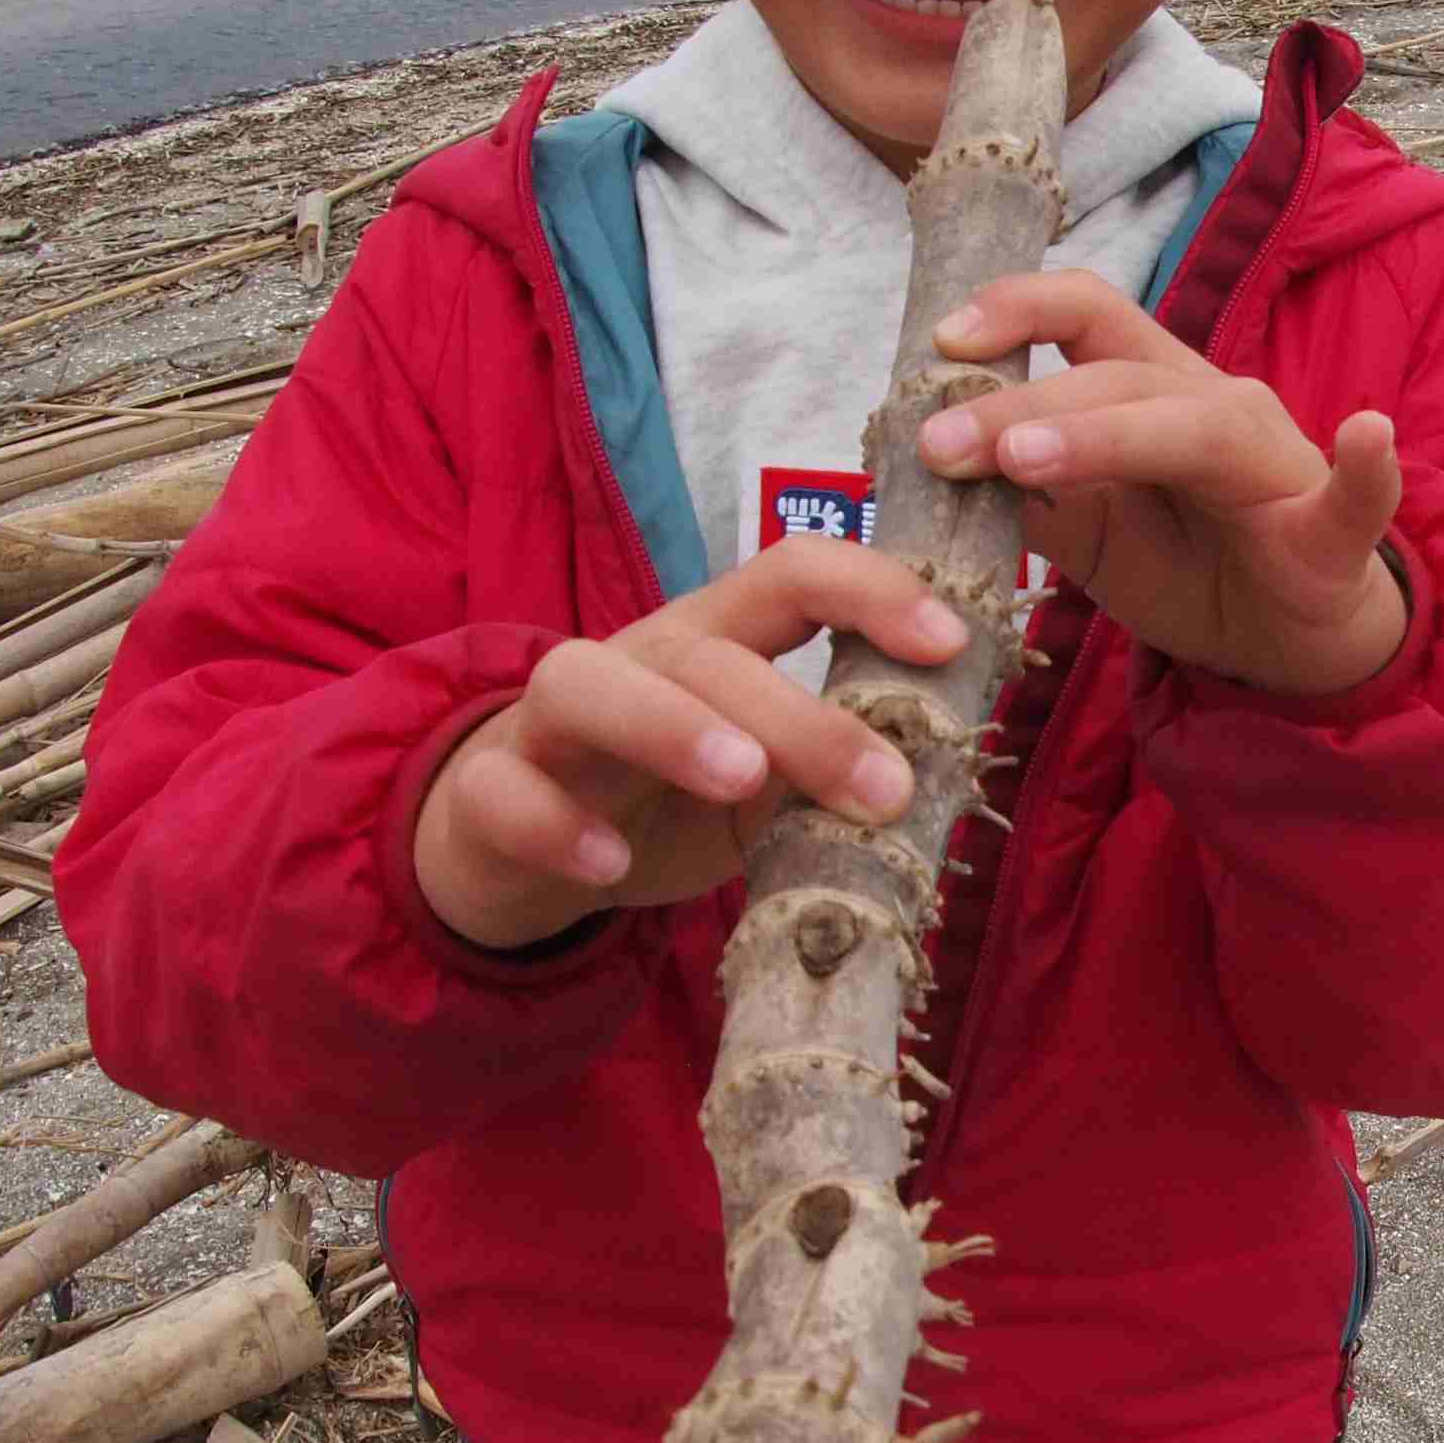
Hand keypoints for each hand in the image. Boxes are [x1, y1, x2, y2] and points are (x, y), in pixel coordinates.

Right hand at [410, 537, 967, 951]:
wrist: (517, 842)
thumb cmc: (667, 798)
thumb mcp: (763, 786)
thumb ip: (828, 773)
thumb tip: (931, 781)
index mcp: (717, 643)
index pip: (793, 575)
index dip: (874, 590)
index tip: (952, 641)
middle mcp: (637, 662)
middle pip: (708, 653)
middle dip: (802, 716)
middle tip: (884, 788)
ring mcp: (552, 723)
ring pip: (588, 686)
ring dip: (671, 726)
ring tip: (742, 777)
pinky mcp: (491, 791)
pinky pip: (508, 793)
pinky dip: (558, 826)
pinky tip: (610, 867)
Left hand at [915, 272, 1409, 696]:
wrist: (1291, 643)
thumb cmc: (1190, 566)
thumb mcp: (1087, 531)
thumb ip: (1029, 490)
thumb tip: (935, 460)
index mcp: (1152, 392)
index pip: (1086, 314)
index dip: (1016, 310)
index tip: (938, 344)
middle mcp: (1215, 406)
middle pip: (1117, 377)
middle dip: (1020, 405)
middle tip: (937, 446)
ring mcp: (1277, 464)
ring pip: (1199, 427)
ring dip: (1109, 434)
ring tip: (1027, 457)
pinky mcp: (1333, 536)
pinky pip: (1358, 497)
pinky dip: (1365, 468)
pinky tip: (1366, 438)